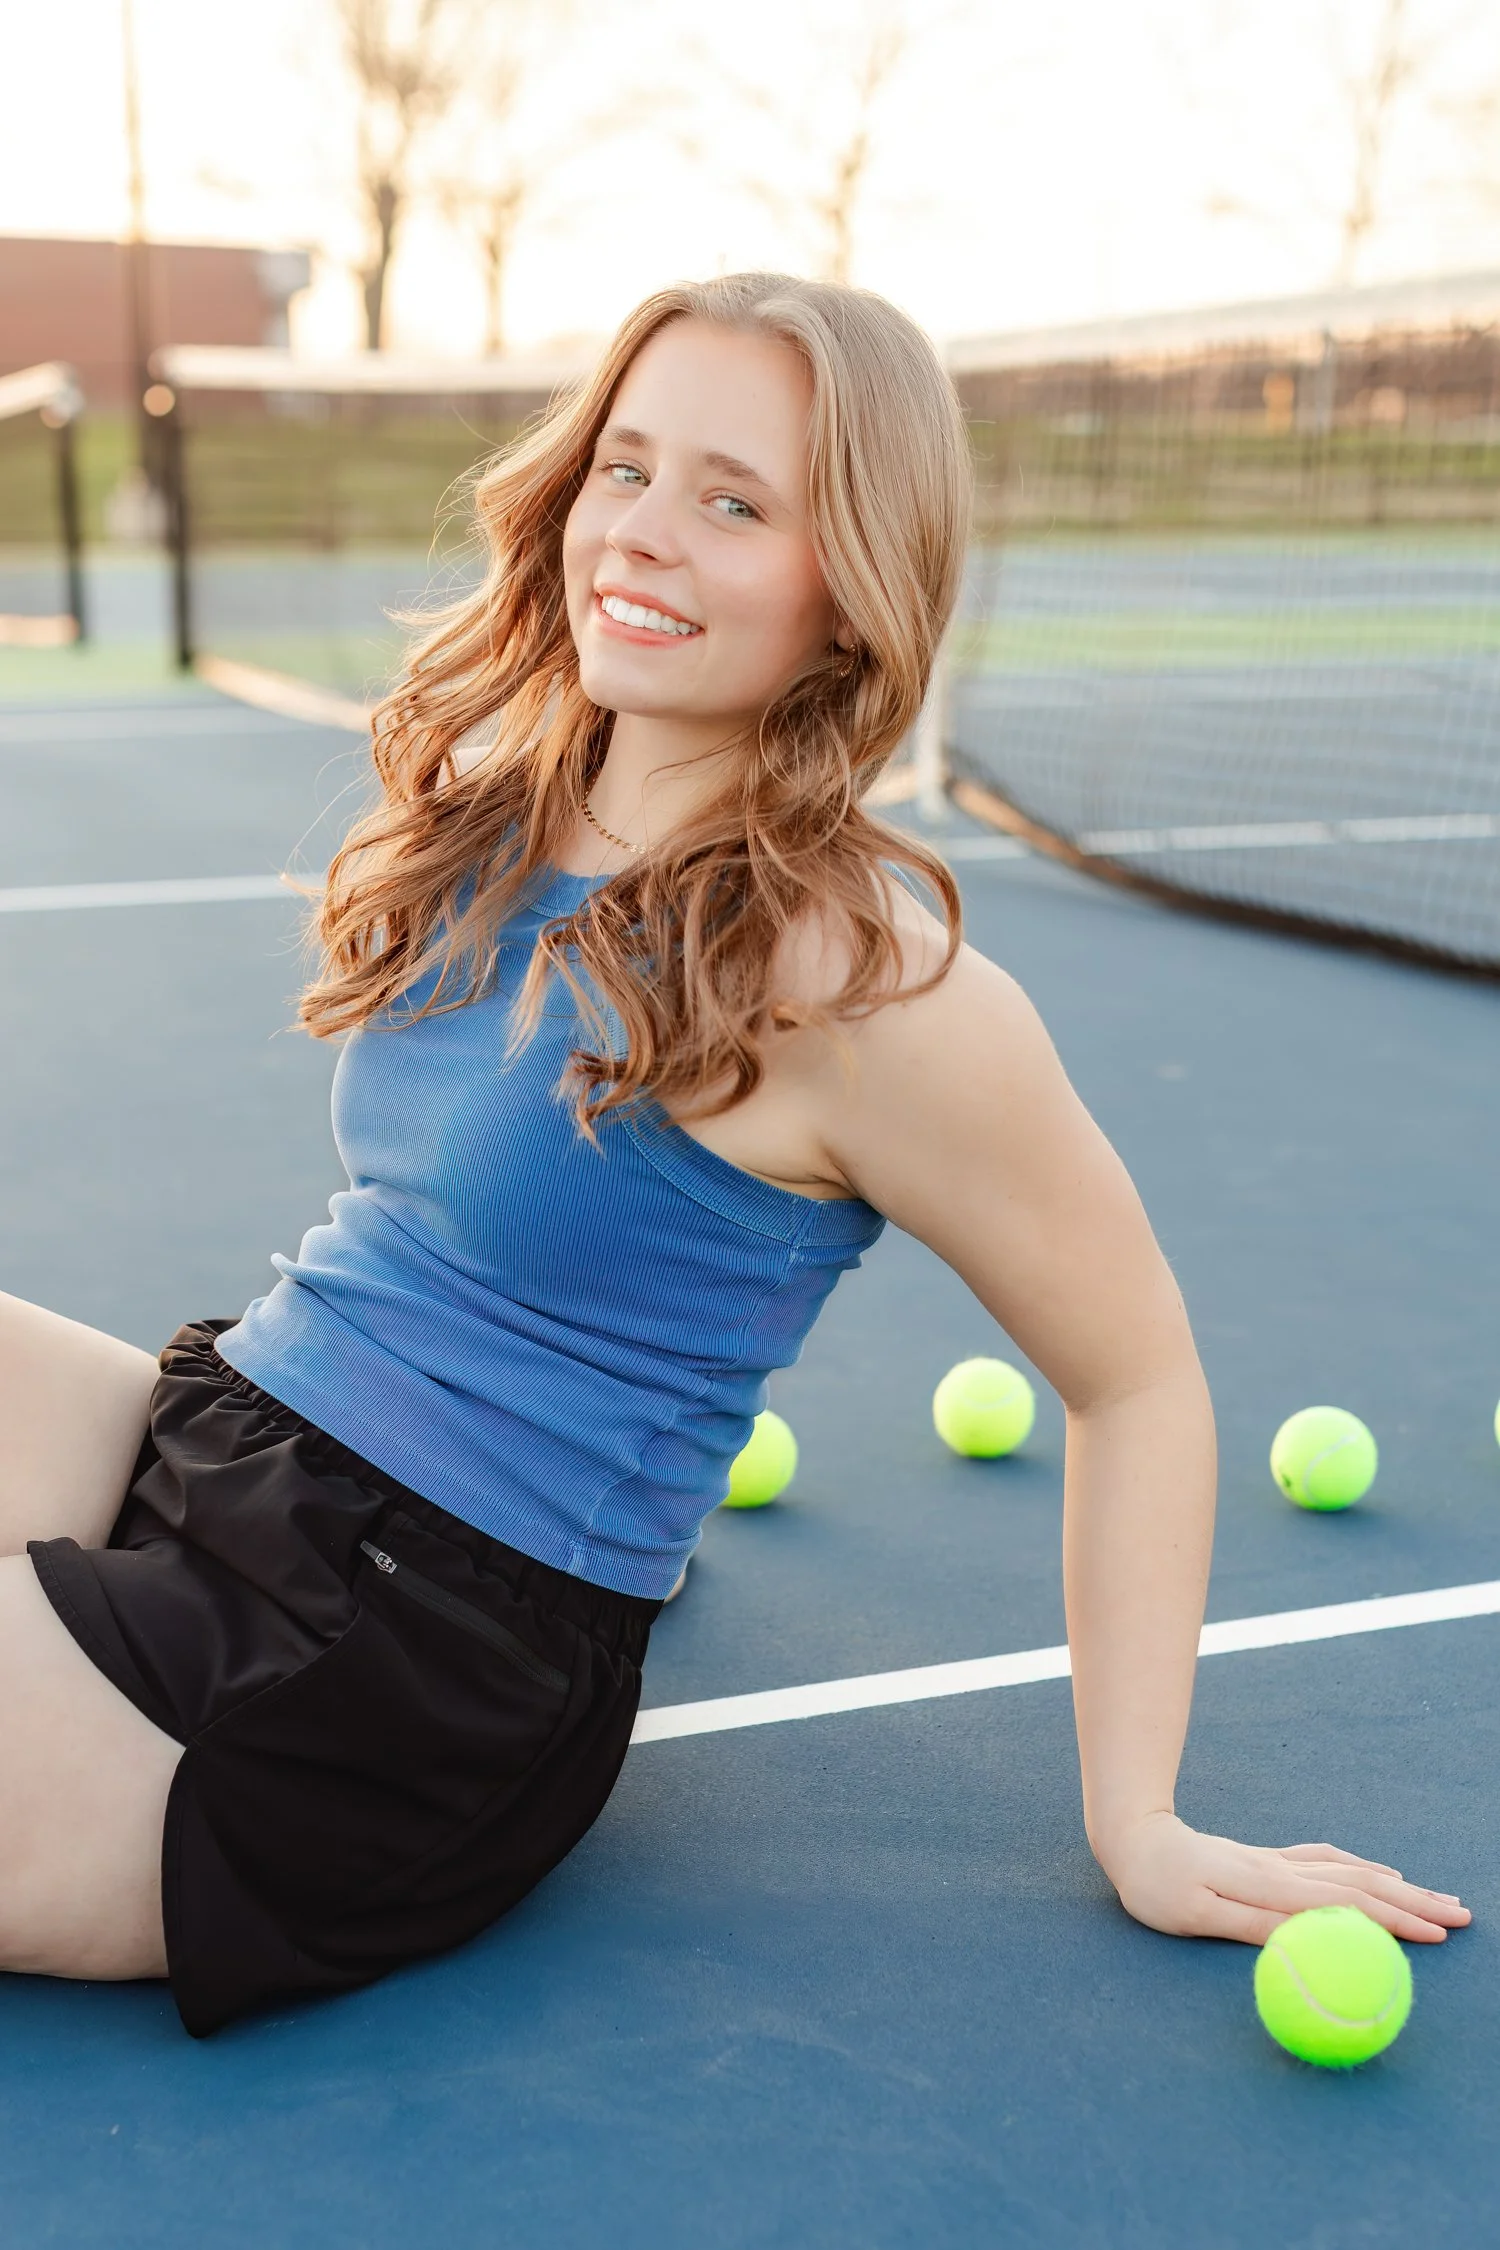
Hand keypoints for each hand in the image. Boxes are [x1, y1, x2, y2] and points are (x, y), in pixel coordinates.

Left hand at [1097, 1811, 1470, 1944]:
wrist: (1133, 1836)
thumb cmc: (1158, 1886)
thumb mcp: (1195, 1915)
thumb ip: (1249, 1925)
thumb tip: (1302, 1938)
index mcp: (1270, 1887)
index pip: (1348, 1905)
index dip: (1395, 1921)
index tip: (1437, 1936)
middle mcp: (1282, 1869)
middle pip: (1361, 1885)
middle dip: (1415, 1901)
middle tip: (1462, 1916)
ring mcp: (1277, 1861)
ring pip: (1350, 1871)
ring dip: (1397, 1884)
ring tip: (1435, 1896)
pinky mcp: (1267, 1858)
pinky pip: (1327, 1862)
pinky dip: (1362, 1868)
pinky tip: (1379, 1872)